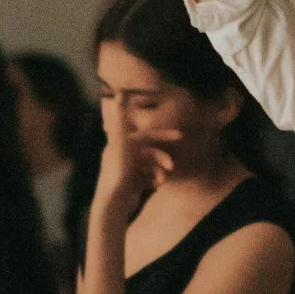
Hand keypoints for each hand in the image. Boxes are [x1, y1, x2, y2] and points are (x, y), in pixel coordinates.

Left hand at [93, 95, 179, 212]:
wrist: (113, 201)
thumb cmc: (117, 170)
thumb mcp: (121, 140)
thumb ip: (121, 116)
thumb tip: (120, 92)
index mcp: (121, 144)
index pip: (146, 135)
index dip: (163, 134)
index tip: (181, 136)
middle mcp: (122, 156)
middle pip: (149, 152)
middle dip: (162, 158)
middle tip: (172, 166)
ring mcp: (127, 171)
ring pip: (150, 167)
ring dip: (159, 171)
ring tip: (163, 180)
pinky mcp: (130, 185)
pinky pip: (147, 179)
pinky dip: (154, 180)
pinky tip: (158, 186)